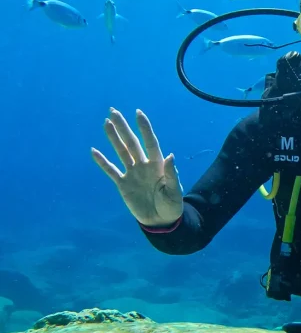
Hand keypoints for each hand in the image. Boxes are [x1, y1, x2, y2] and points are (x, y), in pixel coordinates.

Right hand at [91, 109, 182, 226]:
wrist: (161, 221)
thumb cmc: (171, 205)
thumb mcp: (174, 191)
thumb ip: (172, 174)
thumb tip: (171, 155)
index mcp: (157, 164)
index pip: (150, 142)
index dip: (144, 128)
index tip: (138, 112)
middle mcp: (143, 164)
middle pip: (131, 142)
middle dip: (123, 127)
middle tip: (113, 111)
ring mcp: (132, 173)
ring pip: (121, 152)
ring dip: (113, 138)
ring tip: (105, 122)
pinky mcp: (123, 184)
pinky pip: (111, 170)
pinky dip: (102, 162)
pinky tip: (94, 151)